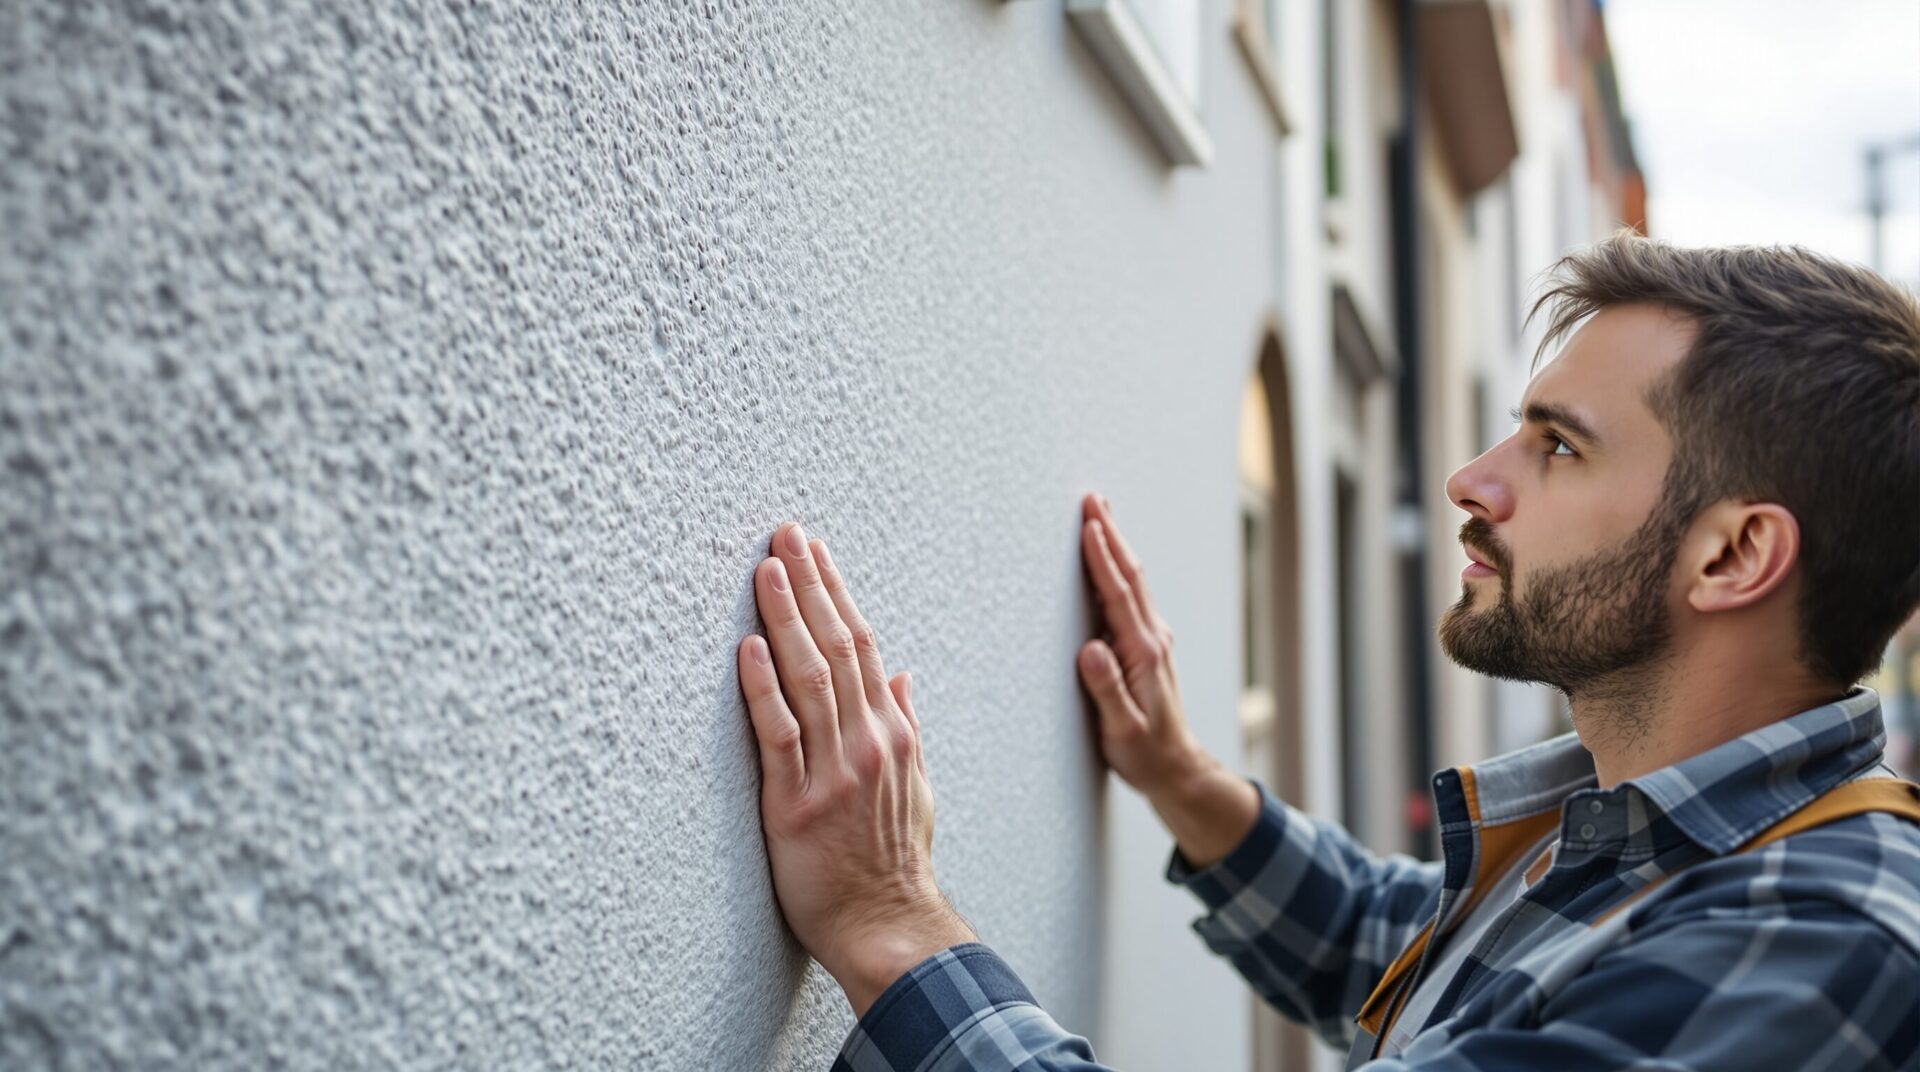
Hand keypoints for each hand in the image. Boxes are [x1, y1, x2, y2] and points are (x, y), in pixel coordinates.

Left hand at [737, 522, 974, 1016]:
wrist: (890, 927)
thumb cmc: (896, 863)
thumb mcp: (916, 786)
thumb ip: (906, 724)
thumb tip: (901, 673)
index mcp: (893, 732)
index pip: (863, 644)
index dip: (835, 592)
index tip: (814, 550)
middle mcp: (867, 742)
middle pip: (838, 646)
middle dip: (809, 584)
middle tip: (784, 534)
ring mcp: (834, 772)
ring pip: (810, 678)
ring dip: (786, 618)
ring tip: (765, 569)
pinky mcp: (797, 806)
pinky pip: (780, 737)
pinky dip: (764, 690)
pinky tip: (747, 650)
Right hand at [1077, 494, 1258, 869]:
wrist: (1177, 768)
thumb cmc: (1145, 753)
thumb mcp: (1122, 730)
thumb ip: (1106, 690)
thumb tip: (1090, 649)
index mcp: (1143, 652)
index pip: (1119, 595)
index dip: (1102, 559)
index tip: (1089, 525)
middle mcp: (1151, 638)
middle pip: (1129, 576)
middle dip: (1110, 535)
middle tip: (1093, 499)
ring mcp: (1151, 640)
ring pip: (1132, 582)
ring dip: (1115, 546)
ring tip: (1099, 515)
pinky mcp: (1146, 647)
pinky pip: (1130, 598)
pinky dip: (1117, 570)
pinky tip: (1109, 561)